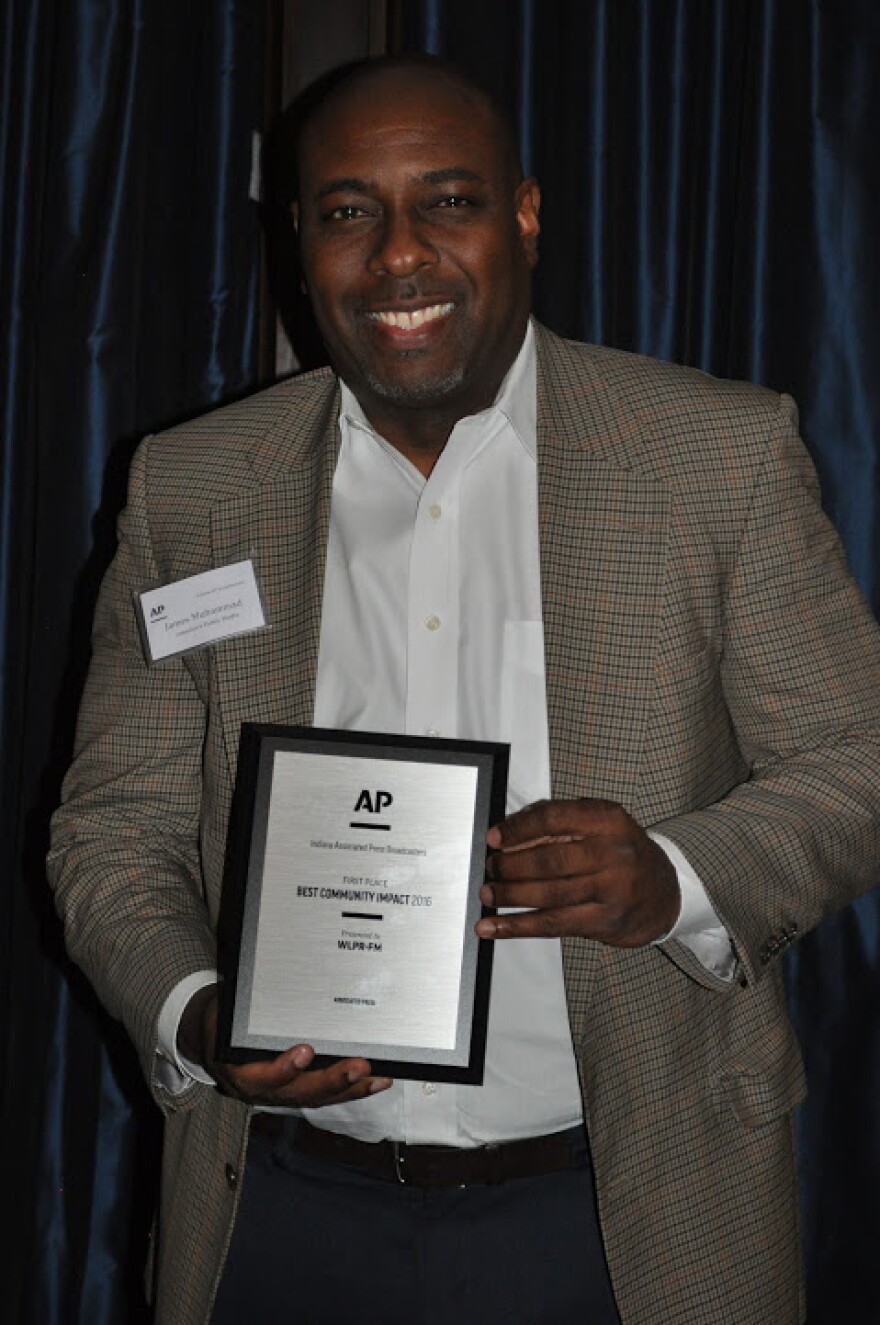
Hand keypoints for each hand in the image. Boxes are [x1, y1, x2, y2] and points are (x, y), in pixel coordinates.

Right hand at [177, 985, 392, 1106]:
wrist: (212, 1039)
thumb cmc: (224, 1019)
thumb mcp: (224, 1010)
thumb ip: (242, 1004)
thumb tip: (266, 971)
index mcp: (238, 1069)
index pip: (260, 1076)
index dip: (283, 1069)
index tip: (304, 1052)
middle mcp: (262, 1088)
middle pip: (298, 1091)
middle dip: (331, 1080)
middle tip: (358, 1065)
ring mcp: (281, 1093)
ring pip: (317, 1097)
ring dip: (349, 1087)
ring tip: (375, 1075)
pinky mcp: (298, 1091)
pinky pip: (327, 1096)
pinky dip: (353, 1089)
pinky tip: (377, 1080)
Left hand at [475, 798, 679, 946]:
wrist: (666, 894)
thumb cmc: (624, 855)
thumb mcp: (602, 826)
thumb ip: (562, 824)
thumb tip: (509, 836)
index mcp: (609, 820)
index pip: (554, 818)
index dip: (518, 829)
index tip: (494, 837)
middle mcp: (613, 853)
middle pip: (549, 859)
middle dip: (510, 865)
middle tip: (491, 867)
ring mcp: (611, 890)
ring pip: (548, 894)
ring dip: (509, 895)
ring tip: (488, 893)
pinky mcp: (604, 922)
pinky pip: (552, 925)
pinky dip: (517, 927)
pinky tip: (493, 928)